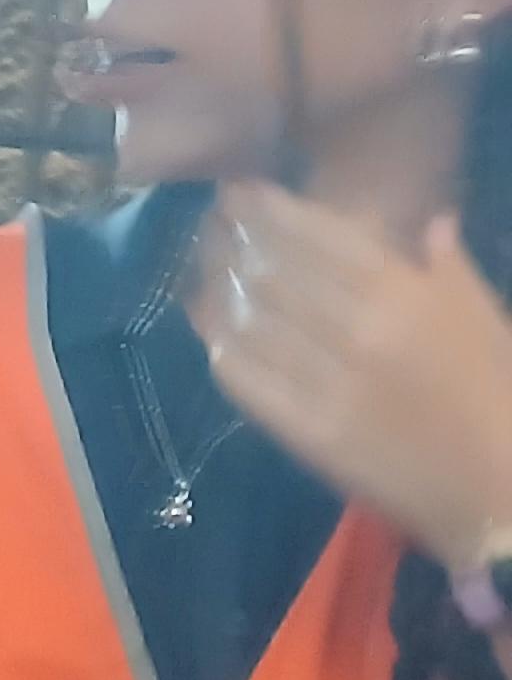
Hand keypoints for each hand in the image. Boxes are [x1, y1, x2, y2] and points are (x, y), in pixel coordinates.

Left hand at [211, 184, 511, 571]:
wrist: (502, 489)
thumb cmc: (499, 395)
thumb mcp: (487, 319)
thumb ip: (449, 266)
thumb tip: (430, 218)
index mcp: (406, 294)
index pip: (316, 235)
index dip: (267, 209)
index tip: (238, 190)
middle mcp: (359, 330)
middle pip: (271, 271)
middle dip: (230, 239)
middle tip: (208, 222)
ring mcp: (328, 383)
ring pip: (249, 320)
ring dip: (214, 287)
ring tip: (198, 266)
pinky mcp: (307, 432)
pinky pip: (246, 380)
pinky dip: (220, 346)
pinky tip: (207, 327)